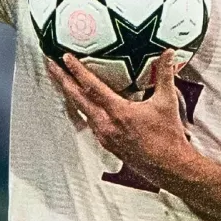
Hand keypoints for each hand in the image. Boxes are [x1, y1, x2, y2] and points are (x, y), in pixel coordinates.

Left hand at [47, 50, 196, 187]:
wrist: (170, 167)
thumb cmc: (169, 137)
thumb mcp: (167, 102)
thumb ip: (166, 74)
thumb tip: (169, 53)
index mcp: (119, 112)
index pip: (92, 87)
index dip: (77, 71)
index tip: (65, 58)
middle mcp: (106, 124)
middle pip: (77, 98)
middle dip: (62, 80)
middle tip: (50, 64)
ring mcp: (104, 136)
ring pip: (81, 111)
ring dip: (70, 94)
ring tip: (62, 80)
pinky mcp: (107, 144)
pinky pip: (89, 122)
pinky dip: (82, 109)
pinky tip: (82, 104)